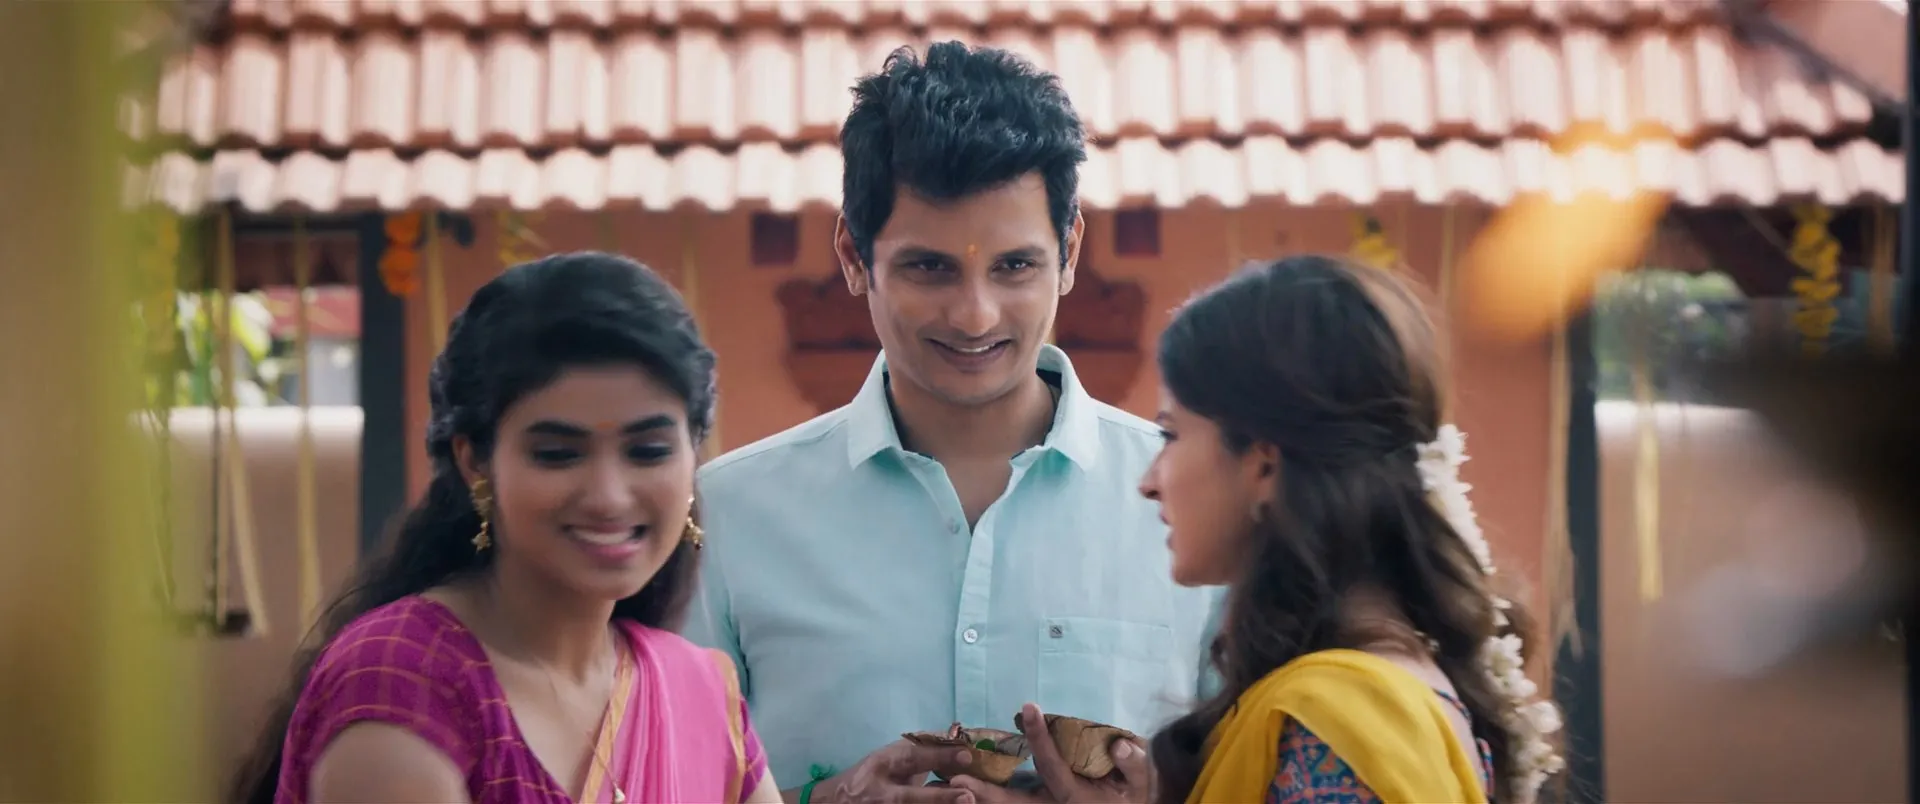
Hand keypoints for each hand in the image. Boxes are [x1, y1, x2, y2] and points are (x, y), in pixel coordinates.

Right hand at [825, 739, 978, 803]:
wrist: (837, 802)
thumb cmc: (869, 775)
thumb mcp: (888, 759)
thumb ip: (918, 755)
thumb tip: (955, 745)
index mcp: (882, 764)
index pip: (912, 759)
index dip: (938, 757)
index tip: (967, 756)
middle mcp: (880, 792)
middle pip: (909, 797)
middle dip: (939, 797)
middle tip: (967, 796)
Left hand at [952, 704, 1153, 803]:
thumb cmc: (1133, 794)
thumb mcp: (1141, 782)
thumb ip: (1134, 765)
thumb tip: (1119, 745)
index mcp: (1076, 798)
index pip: (1053, 765)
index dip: (1040, 737)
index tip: (1029, 706)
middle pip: (1014, 803)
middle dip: (985, 793)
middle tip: (956, 780)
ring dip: (978, 798)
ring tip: (946, 784)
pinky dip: (986, 799)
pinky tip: (962, 789)